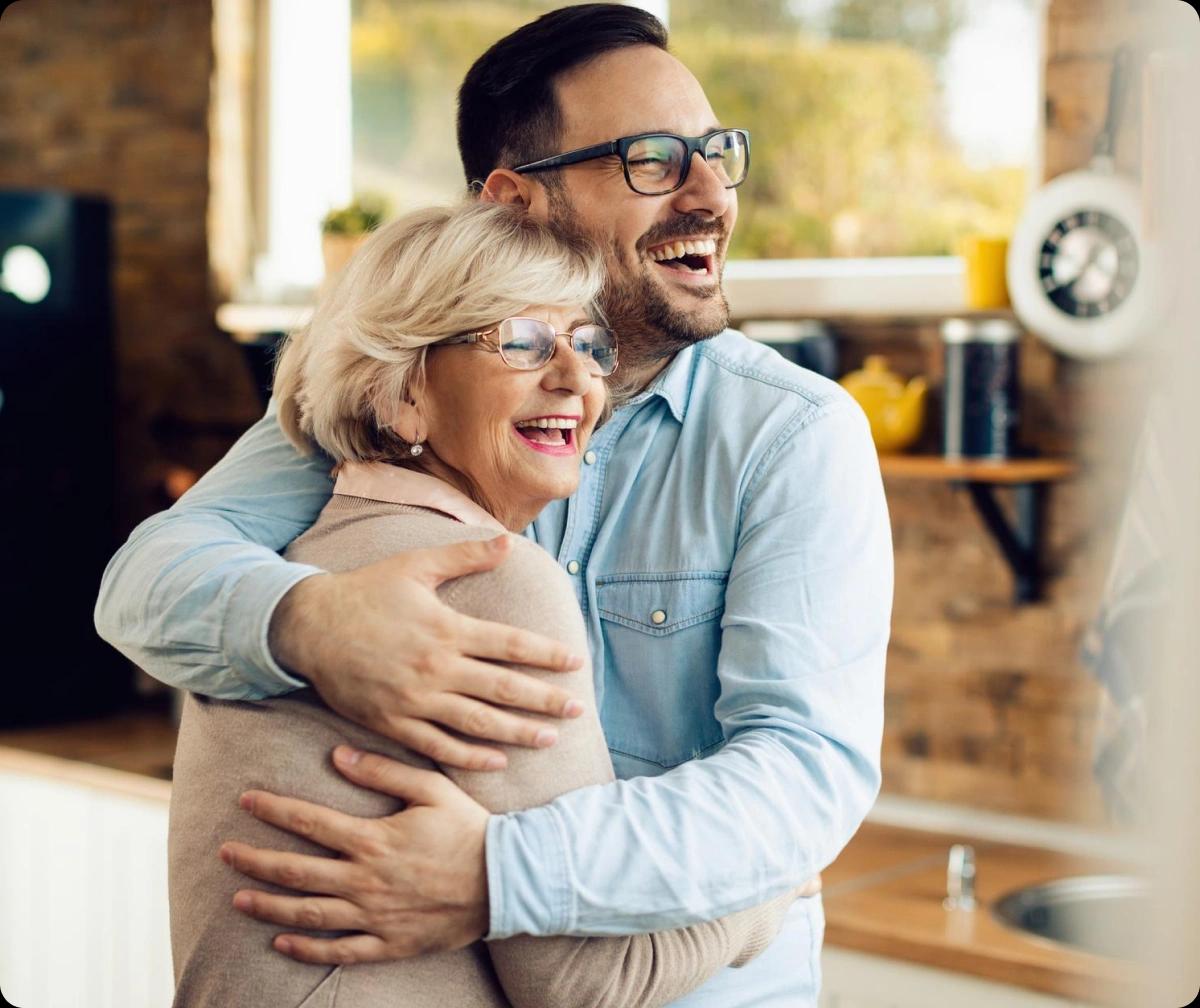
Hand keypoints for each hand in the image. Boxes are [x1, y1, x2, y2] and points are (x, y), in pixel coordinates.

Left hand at [222, 746, 488, 964]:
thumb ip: (383, 771)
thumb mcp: (431, 787)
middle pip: (296, 871)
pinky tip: (282, 943)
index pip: (309, 821)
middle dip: (255, 860)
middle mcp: (365, 880)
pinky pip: (339, 951)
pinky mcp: (389, 943)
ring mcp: (374, 916)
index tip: (244, 800)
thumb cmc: (469, 828)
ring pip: (308, 914)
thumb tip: (338, 755)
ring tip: (238, 898)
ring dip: (269, 905)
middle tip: (224, 852)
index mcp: (373, 839)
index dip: (273, 809)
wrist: (506, 880)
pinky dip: (306, 950)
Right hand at [270, 535, 584, 769]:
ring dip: (518, 732)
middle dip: (546, 700)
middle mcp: (435, 667)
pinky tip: (497, 761)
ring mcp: (414, 700)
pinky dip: (470, 756)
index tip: (575, 662)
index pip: (510, 645)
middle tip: (579, 709)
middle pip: (503, 688)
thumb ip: (465, 556)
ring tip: (551, 737)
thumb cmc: (367, 591)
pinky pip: (438, 746)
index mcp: (446, 628)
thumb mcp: (416, 566)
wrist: (308, 626)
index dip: (546, 655)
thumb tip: (508, 541)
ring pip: (477, 723)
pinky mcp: (392, 723)